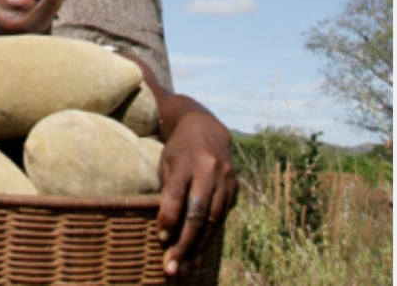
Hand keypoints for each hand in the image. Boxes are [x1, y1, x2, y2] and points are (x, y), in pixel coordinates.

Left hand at [155, 112, 237, 275]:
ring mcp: (225, 180)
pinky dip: (209, 236)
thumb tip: (165, 230)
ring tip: (186, 267)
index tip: (161, 239)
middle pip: (197, 212)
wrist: (206, 129)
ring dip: (199, 246)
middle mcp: (209, 170)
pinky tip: (199, 252)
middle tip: (173, 267)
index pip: (177, 194)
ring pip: (213, 220)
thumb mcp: (166, 163)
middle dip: (185, 242)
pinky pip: (221, 217)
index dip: (169, 218)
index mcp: (186, 161)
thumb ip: (167, 191)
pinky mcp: (235, 188)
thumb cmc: (178, 151)